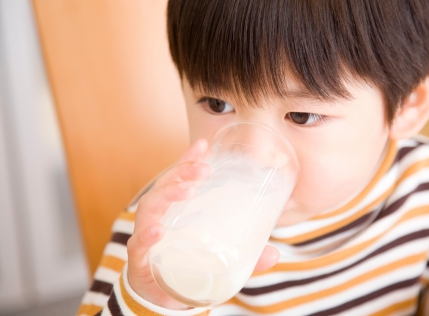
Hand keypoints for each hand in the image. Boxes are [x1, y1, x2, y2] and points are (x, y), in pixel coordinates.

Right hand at [126, 139, 279, 309]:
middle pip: (165, 186)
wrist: (162, 299)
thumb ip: (245, 257)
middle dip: (182, 172)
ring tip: (187, 190)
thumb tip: (275, 255)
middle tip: (204, 168)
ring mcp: (147, 237)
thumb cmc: (186, 268)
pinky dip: (146, 236)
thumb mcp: (218, 258)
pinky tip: (158, 231)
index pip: (179, 179)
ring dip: (167, 195)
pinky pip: (138, 245)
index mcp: (176, 212)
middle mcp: (159, 218)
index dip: (188, 159)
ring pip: (150, 208)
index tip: (204, 144)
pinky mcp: (140, 260)